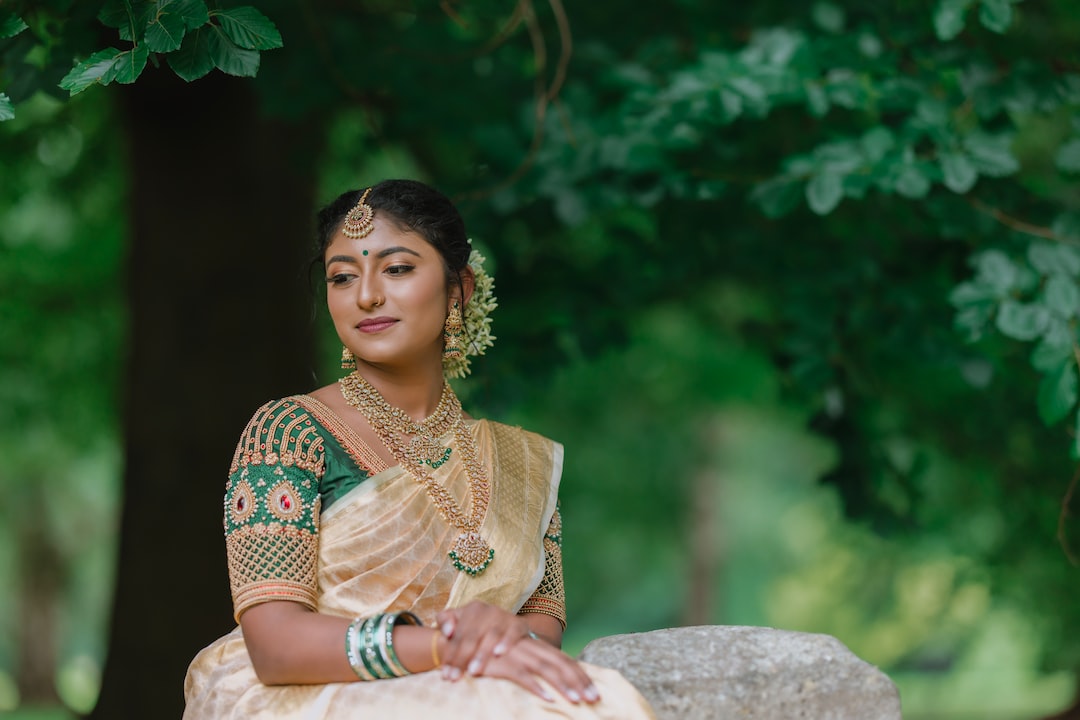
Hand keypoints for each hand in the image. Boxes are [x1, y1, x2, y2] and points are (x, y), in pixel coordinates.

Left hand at [436, 601, 532, 679]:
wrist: (507, 624)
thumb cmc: (477, 627)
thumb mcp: (459, 619)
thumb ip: (444, 621)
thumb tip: (447, 631)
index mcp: (472, 609)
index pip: (458, 635)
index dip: (450, 655)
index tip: (445, 675)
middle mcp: (488, 610)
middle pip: (472, 637)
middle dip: (462, 659)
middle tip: (455, 678)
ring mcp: (504, 616)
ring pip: (491, 636)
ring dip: (481, 654)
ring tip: (473, 671)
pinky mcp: (518, 624)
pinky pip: (513, 632)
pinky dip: (506, 642)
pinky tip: (498, 653)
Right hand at [477, 636, 600, 704]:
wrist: (463, 638)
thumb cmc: (491, 652)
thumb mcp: (517, 656)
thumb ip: (534, 665)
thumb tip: (554, 682)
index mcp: (537, 647)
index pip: (565, 661)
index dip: (582, 676)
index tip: (595, 693)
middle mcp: (531, 648)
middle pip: (562, 664)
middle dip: (580, 682)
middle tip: (594, 699)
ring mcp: (518, 654)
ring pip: (547, 669)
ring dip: (563, 686)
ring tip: (576, 701)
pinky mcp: (502, 662)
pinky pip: (522, 675)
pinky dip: (536, 687)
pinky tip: (548, 698)